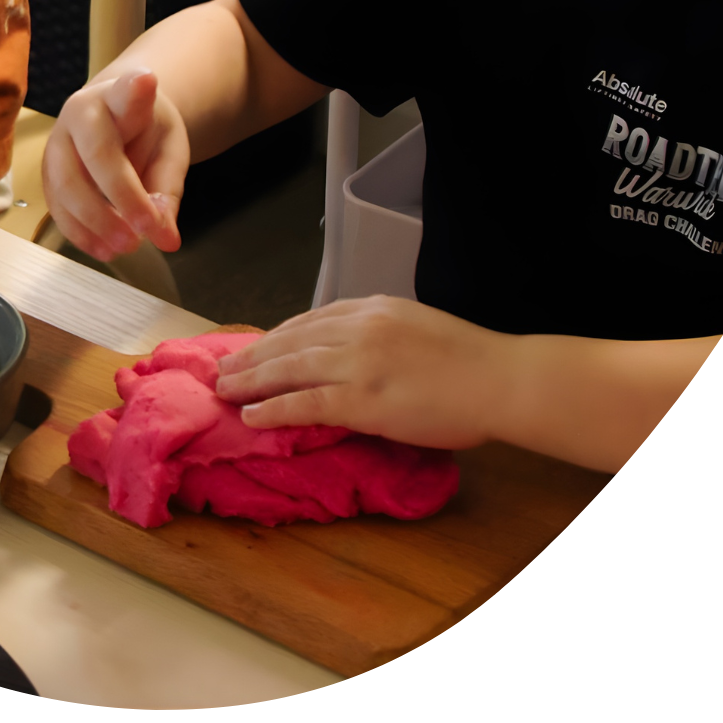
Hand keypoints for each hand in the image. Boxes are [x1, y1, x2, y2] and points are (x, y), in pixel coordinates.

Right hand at [41, 68, 188, 260]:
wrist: (113, 117)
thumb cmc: (143, 129)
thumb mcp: (169, 149)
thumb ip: (168, 191)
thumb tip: (165, 238)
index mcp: (119, 95)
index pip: (127, 91)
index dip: (134, 89)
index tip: (146, 81)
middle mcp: (81, 112)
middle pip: (96, 152)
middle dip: (121, 197)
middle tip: (145, 231)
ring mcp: (57, 141)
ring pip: (67, 184)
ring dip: (97, 223)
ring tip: (128, 246)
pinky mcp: (46, 172)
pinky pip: (56, 206)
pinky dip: (80, 233)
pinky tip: (104, 249)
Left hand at [213, 295, 511, 449]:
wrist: (499, 378)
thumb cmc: (469, 360)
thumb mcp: (415, 326)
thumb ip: (379, 334)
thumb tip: (353, 352)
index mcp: (372, 307)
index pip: (311, 319)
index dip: (277, 335)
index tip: (256, 346)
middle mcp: (359, 327)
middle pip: (291, 339)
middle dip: (253, 355)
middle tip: (222, 368)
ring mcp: (358, 361)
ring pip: (289, 367)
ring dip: (251, 379)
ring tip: (225, 390)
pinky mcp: (362, 398)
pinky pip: (306, 403)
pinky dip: (274, 408)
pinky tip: (252, 414)